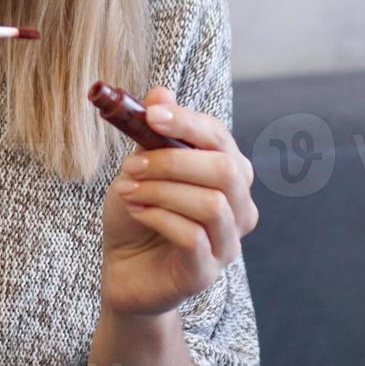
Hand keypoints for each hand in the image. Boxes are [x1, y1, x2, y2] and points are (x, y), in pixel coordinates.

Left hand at [99, 86, 258, 317]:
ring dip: (161, 191)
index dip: (187, 122)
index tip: (150, 115)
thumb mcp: (140, 166)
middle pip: (226, 171)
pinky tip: (135, 212)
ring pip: (211, 204)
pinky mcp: (206, 272)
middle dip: (173, 161)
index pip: (220, 138)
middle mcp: (239, 207)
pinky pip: (193, 237)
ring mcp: (227, 243)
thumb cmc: (139, 213)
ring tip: (127, 190)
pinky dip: (158, 217)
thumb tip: (159, 93)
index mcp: (228, 173)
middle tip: (131, 164)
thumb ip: (153, 133)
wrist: (124, 268)